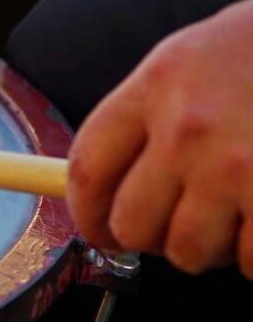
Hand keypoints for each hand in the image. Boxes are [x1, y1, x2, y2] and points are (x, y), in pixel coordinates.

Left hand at [67, 0, 252, 276]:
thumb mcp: (184, 60)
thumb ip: (142, 115)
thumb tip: (100, 187)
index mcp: (155, 87)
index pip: (88, 168)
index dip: (85, 212)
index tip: (97, 228)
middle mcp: (186, 128)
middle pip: (131, 221)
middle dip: (146, 237)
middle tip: (169, 226)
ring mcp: (234, 166)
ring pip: (188, 251)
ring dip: (204, 248)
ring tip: (226, 217)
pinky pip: (251, 262)